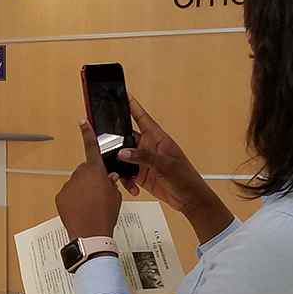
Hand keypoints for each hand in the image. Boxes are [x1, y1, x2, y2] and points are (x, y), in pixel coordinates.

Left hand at [56, 119, 122, 238]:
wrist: (91, 234)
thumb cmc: (105, 215)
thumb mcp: (116, 196)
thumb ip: (112, 183)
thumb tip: (110, 178)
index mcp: (96, 171)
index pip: (91, 147)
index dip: (87, 133)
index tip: (82, 121)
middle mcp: (80, 174)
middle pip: (85, 170)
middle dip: (91, 178)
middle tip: (98, 194)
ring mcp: (68, 185)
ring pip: (77, 183)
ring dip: (82, 190)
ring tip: (90, 206)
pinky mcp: (61, 196)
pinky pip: (68, 194)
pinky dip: (74, 199)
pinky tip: (81, 210)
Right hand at [116, 96, 233, 242]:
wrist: (190, 199)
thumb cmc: (186, 178)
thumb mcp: (165, 165)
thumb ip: (144, 158)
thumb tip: (124, 152)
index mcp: (157, 138)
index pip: (141, 117)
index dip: (131, 104)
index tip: (121, 93)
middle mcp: (148, 147)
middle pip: (126, 137)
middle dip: (114, 139)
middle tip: (102, 140)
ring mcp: (144, 161)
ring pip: (123, 156)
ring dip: (119, 164)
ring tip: (118, 171)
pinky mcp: (141, 175)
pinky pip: (126, 174)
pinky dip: (125, 180)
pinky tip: (131, 186)